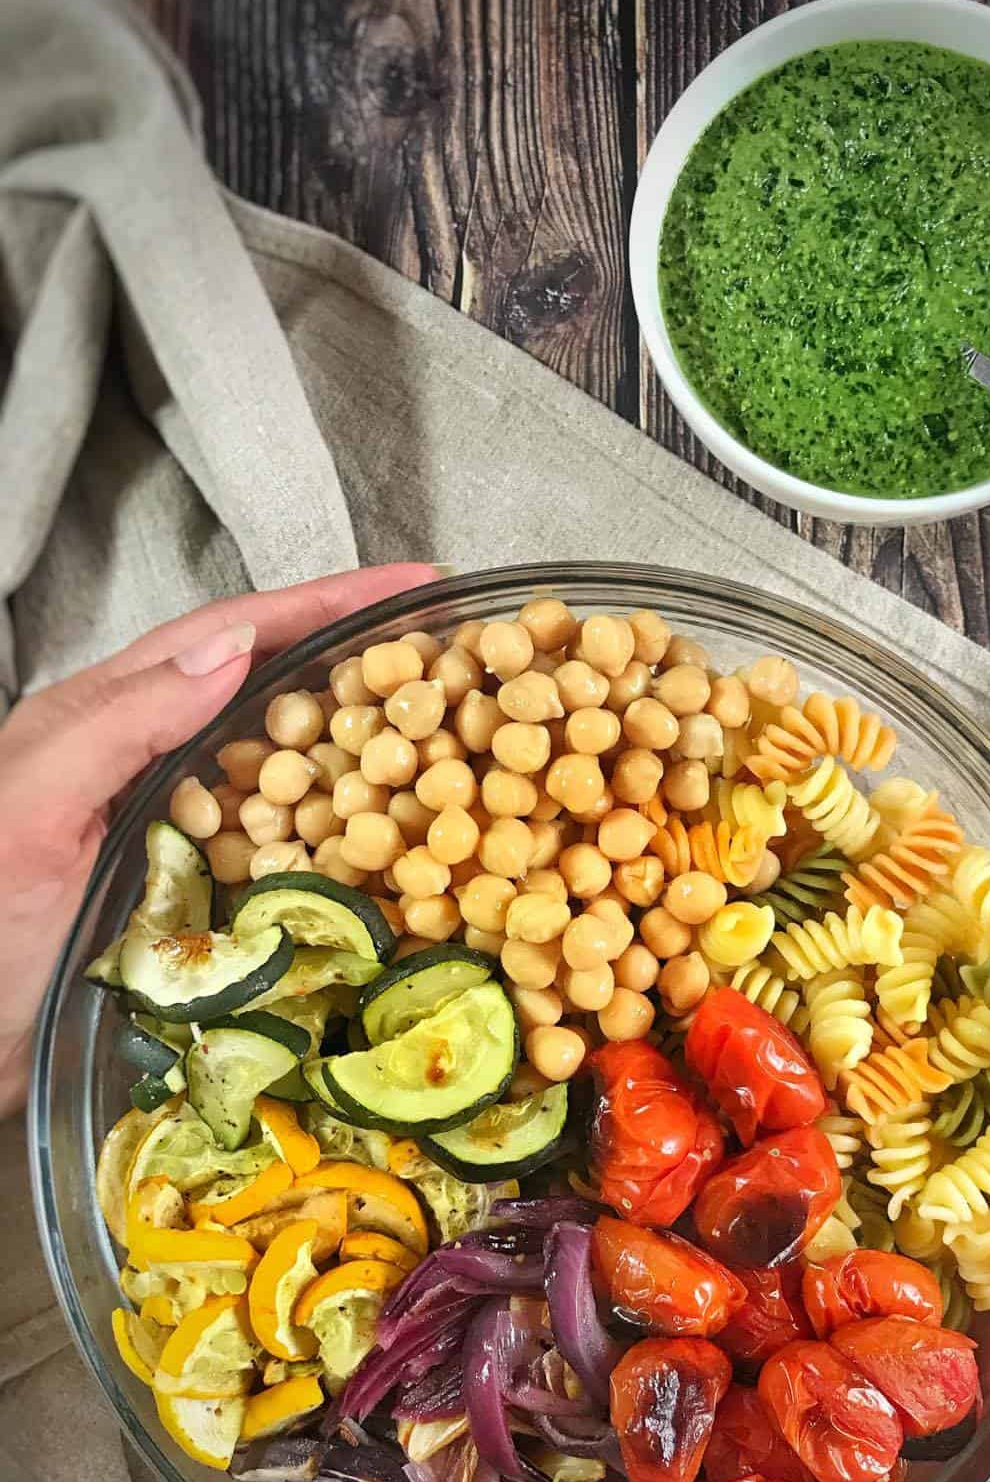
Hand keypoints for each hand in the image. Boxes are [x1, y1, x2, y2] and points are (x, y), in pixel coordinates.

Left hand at [0, 562, 443, 1115]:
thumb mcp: (30, 805)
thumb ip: (121, 722)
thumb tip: (236, 647)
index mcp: (106, 716)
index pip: (233, 636)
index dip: (325, 603)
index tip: (414, 581)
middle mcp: (149, 761)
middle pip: (272, 688)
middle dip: (360, 660)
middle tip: (455, 654)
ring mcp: (176, 831)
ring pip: (285, 768)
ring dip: (361, 746)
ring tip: (446, 734)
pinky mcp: (192, 899)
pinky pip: (283, 852)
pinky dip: (339, 837)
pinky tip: (387, 843)